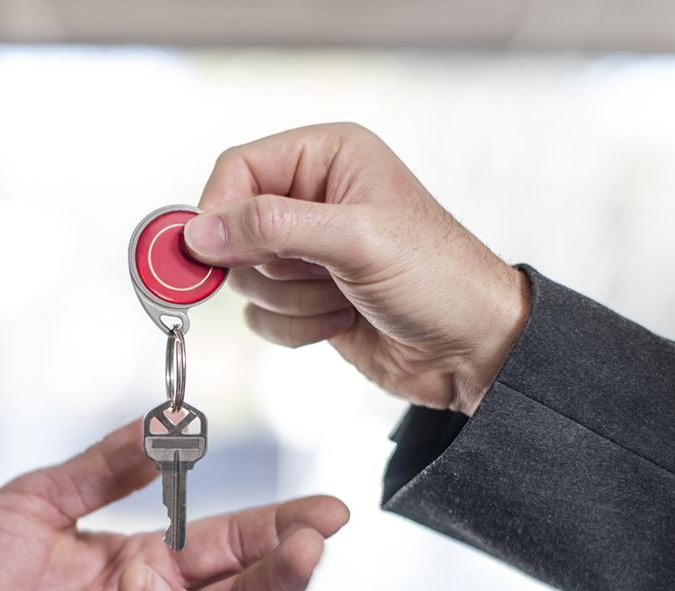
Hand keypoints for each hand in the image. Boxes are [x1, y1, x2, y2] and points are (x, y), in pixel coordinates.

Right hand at [183, 122, 530, 414]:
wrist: (474, 350)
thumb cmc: (440, 279)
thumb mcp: (356, 241)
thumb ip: (273, 227)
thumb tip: (200, 229)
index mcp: (329, 157)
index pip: (238, 169)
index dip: (219, 211)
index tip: (209, 253)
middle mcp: (313, 198)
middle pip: (233, 229)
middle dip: (270, 266)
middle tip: (314, 276)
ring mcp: (308, 252)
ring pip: (245, 278)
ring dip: (291, 301)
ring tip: (344, 298)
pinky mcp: (306, 299)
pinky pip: (261, 315)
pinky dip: (295, 328)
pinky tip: (341, 321)